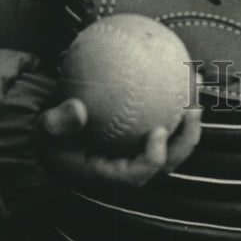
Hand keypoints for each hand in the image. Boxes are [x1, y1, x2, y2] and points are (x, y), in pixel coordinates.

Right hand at [38, 96, 202, 188]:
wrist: (54, 139)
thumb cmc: (50, 138)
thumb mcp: (44, 131)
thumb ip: (57, 123)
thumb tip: (78, 108)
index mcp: (108, 174)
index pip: (137, 175)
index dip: (152, 158)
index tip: (158, 131)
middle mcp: (129, 167)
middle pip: (167, 161)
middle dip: (186, 137)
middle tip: (192, 108)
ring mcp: (138, 152)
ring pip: (173, 139)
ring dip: (189, 113)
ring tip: (196, 81)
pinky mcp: (142, 136)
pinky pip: (164, 116)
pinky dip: (174, 95)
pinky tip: (177, 65)